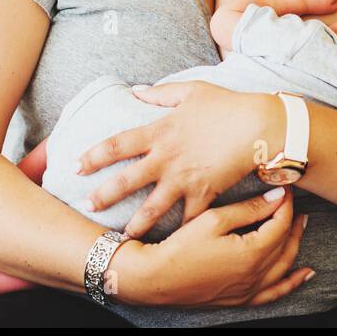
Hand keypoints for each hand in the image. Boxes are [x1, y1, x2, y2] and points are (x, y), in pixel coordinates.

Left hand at [77, 81, 282, 239]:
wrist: (260, 127)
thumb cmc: (227, 105)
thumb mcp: (191, 91)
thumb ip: (161, 93)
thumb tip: (137, 91)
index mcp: (160, 132)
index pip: (117, 145)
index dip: (94, 156)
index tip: (76, 166)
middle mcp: (167, 158)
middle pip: (127, 181)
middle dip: (104, 195)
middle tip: (86, 206)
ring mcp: (185, 179)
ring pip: (153, 208)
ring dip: (135, 224)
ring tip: (121, 237)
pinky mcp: (205, 193)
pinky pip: (189, 218)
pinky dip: (181, 231)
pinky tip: (171, 244)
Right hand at [107, 187, 313, 307]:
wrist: (155, 279)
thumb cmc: (180, 247)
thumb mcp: (214, 220)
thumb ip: (249, 209)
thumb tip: (277, 197)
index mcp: (251, 253)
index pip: (279, 224)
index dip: (285, 204)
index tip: (284, 188)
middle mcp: (255, 275)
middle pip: (285, 245)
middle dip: (292, 222)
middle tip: (295, 204)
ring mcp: (249, 290)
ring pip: (284, 267)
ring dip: (295, 245)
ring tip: (300, 227)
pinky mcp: (240, 300)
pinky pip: (274, 293)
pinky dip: (291, 283)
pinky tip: (303, 274)